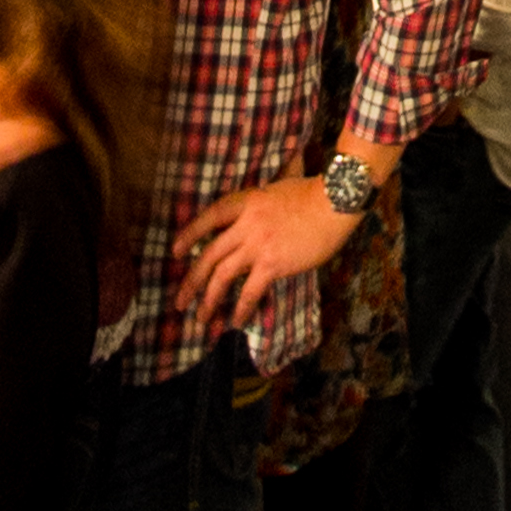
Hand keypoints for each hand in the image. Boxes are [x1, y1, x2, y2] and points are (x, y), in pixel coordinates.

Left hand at [176, 171, 363, 334]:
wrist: (334, 203)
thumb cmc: (312, 194)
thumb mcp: (277, 189)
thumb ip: (260, 204)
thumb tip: (253, 216)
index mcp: (246, 202)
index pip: (210, 217)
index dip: (190, 234)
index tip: (176, 251)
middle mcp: (246, 224)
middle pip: (209, 254)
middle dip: (191, 280)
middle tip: (180, 301)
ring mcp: (257, 244)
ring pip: (222, 275)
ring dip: (208, 300)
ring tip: (200, 318)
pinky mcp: (273, 263)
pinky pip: (249, 291)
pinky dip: (241, 308)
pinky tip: (235, 321)